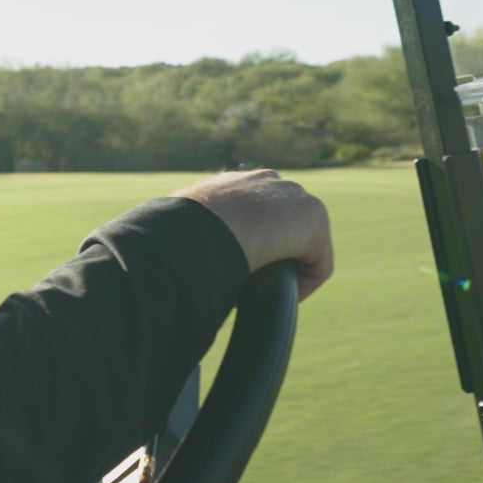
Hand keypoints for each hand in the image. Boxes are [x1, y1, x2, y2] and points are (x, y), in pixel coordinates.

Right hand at [173, 169, 332, 300]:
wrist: (211, 224)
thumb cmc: (182, 226)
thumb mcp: (174, 226)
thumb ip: (184, 231)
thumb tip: (165, 253)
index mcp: (238, 182)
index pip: (251, 213)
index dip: (244, 245)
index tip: (231, 269)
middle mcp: (271, 182)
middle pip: (281, 228)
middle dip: (270, 257)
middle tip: (250, 284)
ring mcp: (296, 198)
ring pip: (300, 246)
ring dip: (284, 272)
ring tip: (264, 296)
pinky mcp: (315, 222)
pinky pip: (316, 265)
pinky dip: (302, 286)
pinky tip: (282, 300)